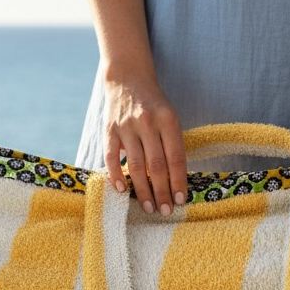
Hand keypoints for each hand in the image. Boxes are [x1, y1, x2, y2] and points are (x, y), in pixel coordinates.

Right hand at [103, 70, 186, 213]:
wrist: (128, 78)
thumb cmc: (154, 104)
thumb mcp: (170, 117)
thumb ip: (172, 144)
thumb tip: (176, 181)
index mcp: (168, 119)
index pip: (175, 157)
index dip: (178, 181)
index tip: (180, 201)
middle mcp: (147, 122)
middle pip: (156, 165)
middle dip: (162, 191)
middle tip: (165, 211)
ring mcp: (126, 126)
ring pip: (136, 165)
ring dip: (142, 190)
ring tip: (149, 207)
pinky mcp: (109, 129)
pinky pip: (111, 157)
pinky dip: (116, 175)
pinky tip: (122, 190)